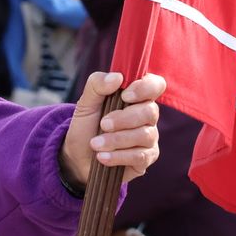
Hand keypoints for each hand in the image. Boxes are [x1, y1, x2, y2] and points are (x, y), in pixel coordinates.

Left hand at [59, 72, 165, 188]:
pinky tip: (102, 157)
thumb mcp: (86, 102)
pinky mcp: (146, 158)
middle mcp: (147, 115)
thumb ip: (97, 84)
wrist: (79, 155)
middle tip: (103, 124)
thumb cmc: (87, 125)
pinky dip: (118, 156)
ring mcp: (149, 137)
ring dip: (117, 139)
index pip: (156, 85)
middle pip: (150, 112)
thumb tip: (117, 77)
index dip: (145, 88)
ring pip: (145, 135)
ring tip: (95, 144)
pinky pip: (141, 156)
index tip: (125, 95)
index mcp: (137, 96)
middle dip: (124, 119)